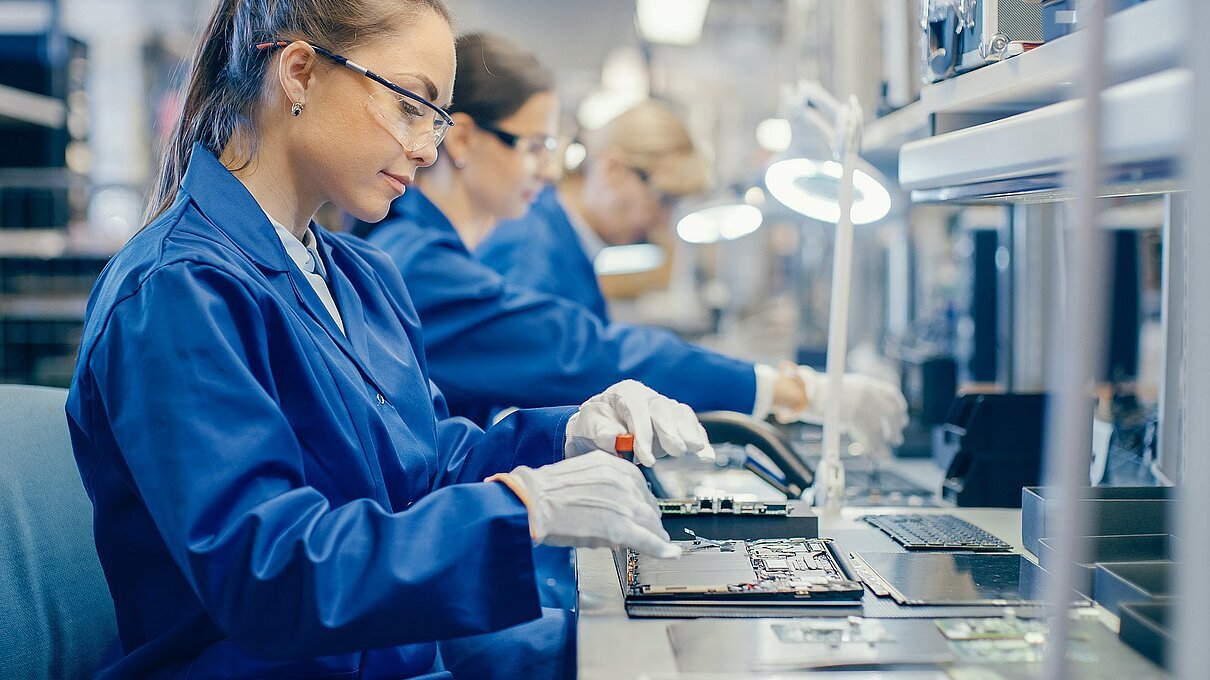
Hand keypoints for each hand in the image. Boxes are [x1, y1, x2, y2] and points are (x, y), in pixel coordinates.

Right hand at [491, 451, 680, 557]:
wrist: (533, 501)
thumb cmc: (548, 490)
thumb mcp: (584, 474)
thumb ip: (606, 484)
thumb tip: (616, 502)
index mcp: (615, 466)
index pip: (641, 487)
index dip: (644, 504)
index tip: (646, 512)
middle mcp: (624, 482)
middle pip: (647, 506)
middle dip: (650, 520)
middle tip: (652, 531)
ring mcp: (623, 505)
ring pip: (649, 523)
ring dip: (654, 535)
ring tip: (659, 545)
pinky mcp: (619, 529)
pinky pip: (647, 540)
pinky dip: (661, 548)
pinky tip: (670, 553)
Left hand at [565, 380, 713, 466]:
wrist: (597, 429)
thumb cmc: (593, 425)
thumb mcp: (588, 426)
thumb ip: (600, 431)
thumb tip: (615, 437)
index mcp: (626, 393)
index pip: (638, 410)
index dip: (643, 433)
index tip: (645, 458)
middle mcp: (648, 397)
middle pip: (664, 408)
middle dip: (671, 430)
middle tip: (676, 450)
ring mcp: (663, 409)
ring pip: (681, 414)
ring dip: (689, 433)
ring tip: (695, 450)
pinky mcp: (673, 424)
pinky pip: (690, 428)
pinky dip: (699, 440)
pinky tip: (706, 455)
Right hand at [779, 366, 908, 457]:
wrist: (804, 394)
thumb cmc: (817, 392)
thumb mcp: (842, 387)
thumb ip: (857, 396)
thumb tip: (867, 411)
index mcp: (866, 383)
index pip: (892, 394)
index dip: (899, 408)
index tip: (902, 418)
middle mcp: (867, 392)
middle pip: (891, 412)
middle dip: (896, 427)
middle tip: (896, 438)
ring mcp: (861, 405)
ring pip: (881, 428)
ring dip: (887, 441)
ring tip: (888, 451)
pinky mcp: (854, 418)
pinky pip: (871, 437)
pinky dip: (878, 449)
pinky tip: (883, 456)